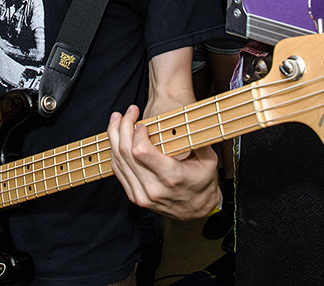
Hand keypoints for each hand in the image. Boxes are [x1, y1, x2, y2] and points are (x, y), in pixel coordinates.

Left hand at [107, 105, 219, 219]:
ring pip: (118, 161)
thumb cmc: (202, 183)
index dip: (137, 133)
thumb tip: (188, 118)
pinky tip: (116, 138)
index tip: (143, 123)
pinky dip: (115, 152)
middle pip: (126, 152)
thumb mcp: (208, 160)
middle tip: (129, 112)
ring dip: (114, 136)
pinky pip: (118, 171)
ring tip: (117, 119)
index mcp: (171, 177)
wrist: (197, 210)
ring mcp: (141, 195)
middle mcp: (152, 188)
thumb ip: (197, 139)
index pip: (140, 151)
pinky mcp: (135, 197)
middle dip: (124, 127)